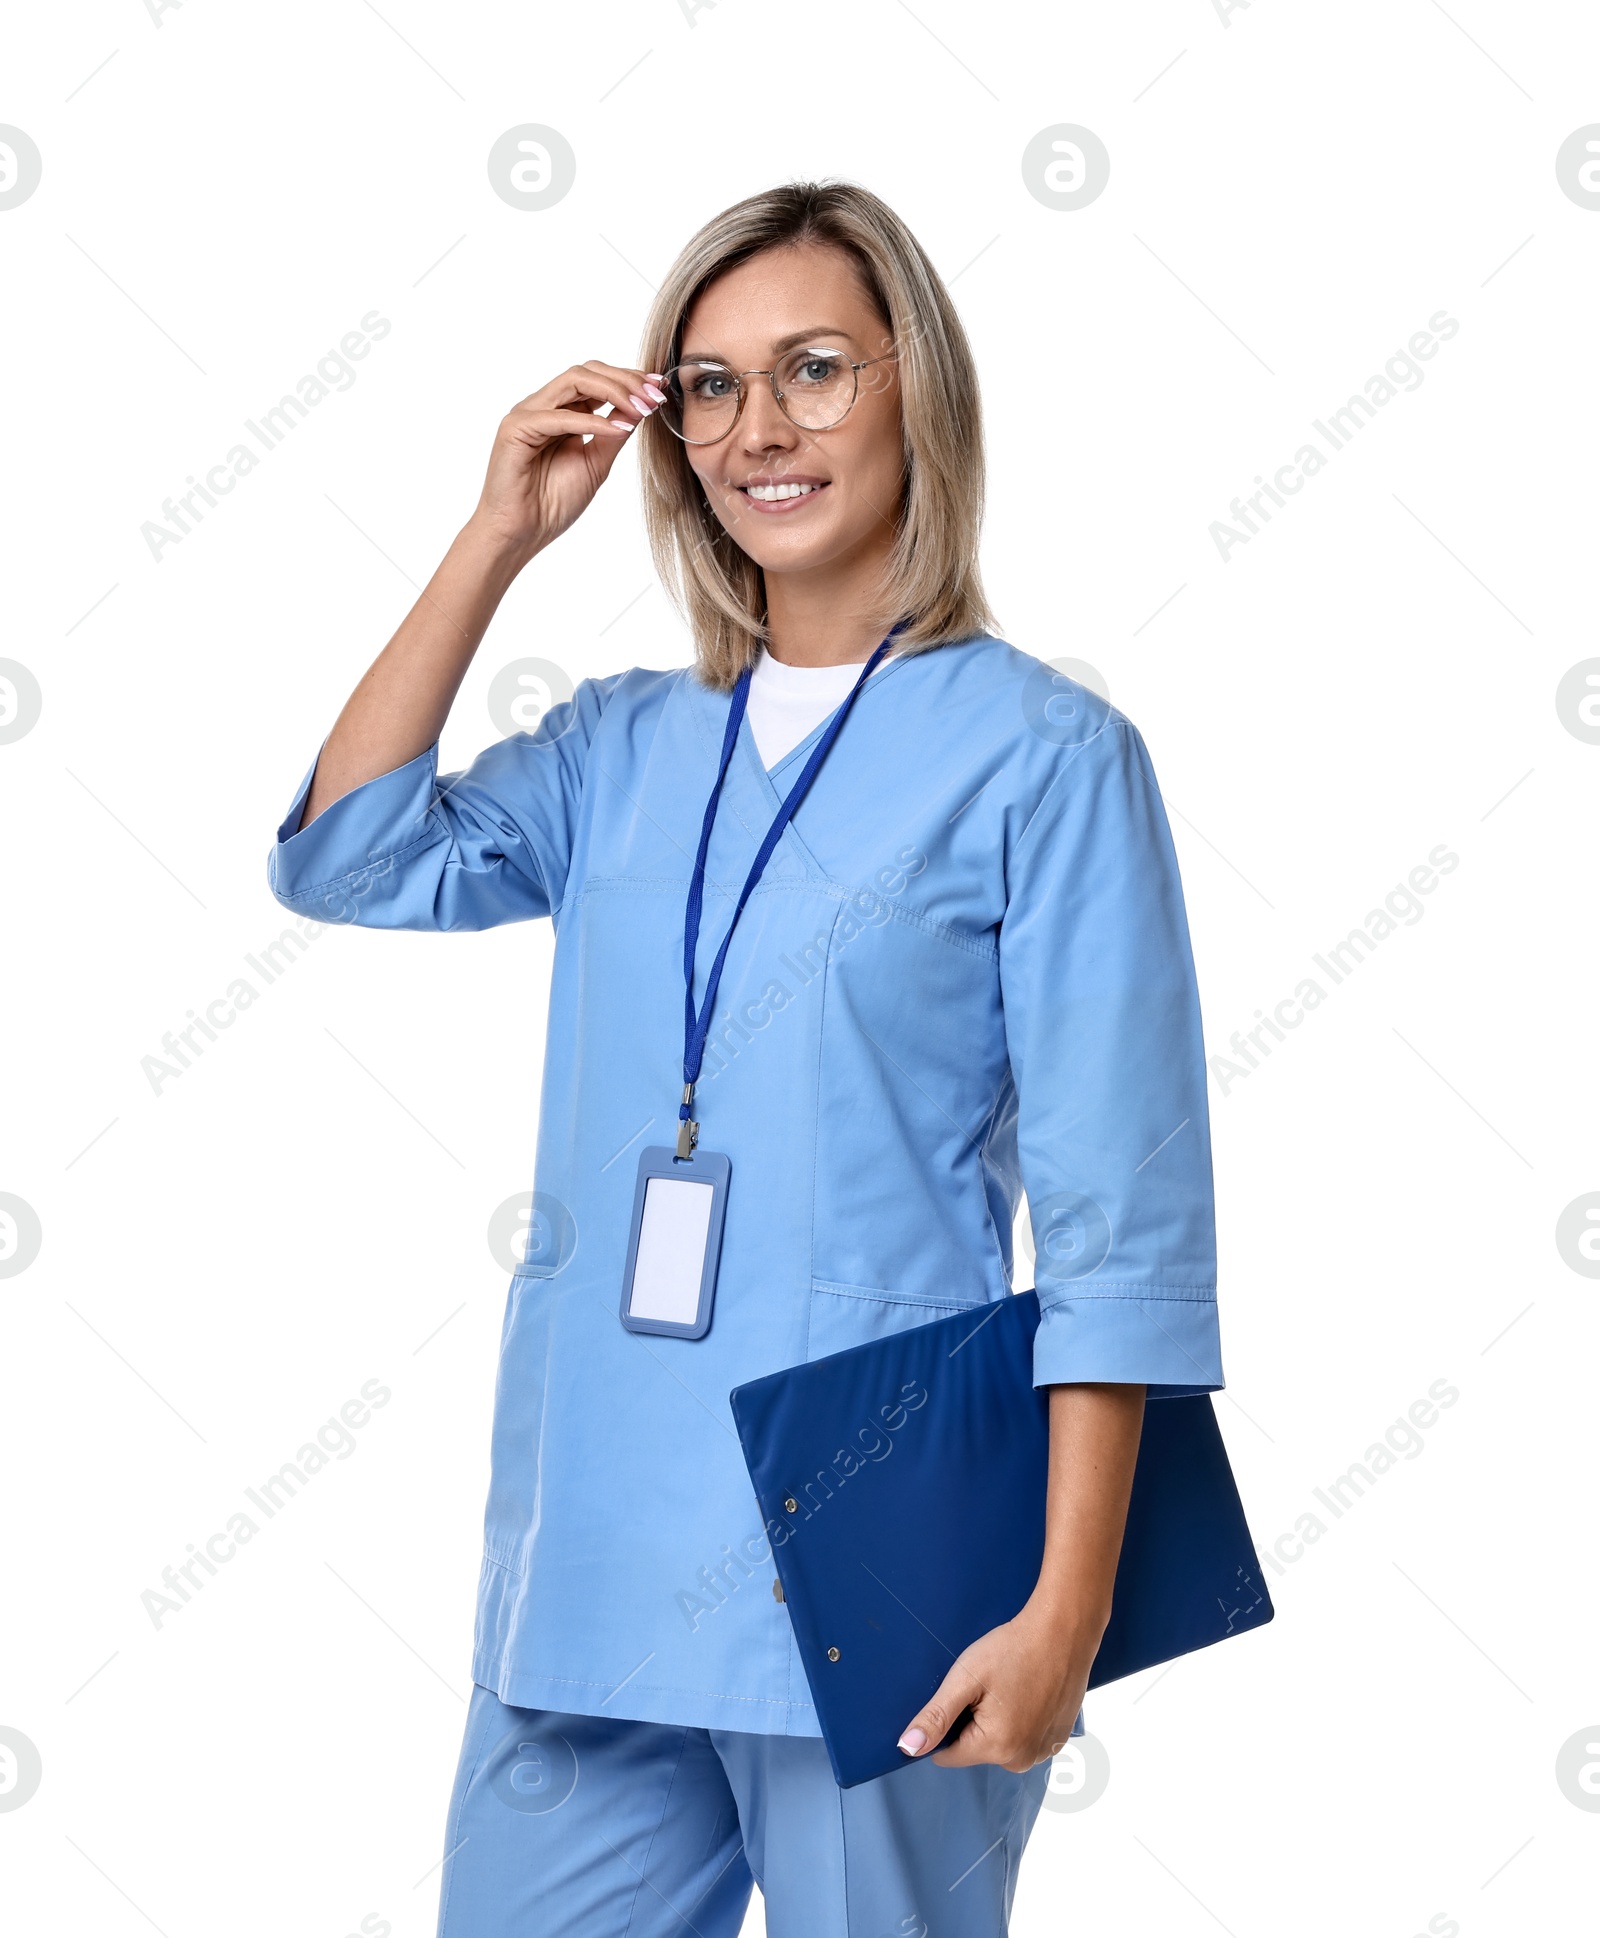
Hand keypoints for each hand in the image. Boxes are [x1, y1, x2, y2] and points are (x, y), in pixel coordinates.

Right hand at [468, 361, 666, 559]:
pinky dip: (591, 421)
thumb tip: (640, 407)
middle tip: (655, 395)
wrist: (520, 534)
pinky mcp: (516, 429)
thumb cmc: (552, 504)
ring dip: (612, 391)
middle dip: (625, 380)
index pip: (595, 380)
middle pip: (586, 372)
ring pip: (573, 381)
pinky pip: (558, 417)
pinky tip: (616, 429)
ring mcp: (527, 414)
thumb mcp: (596, 463)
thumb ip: (614, 434)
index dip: (628, 380)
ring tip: (640, 407)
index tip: (659, 389)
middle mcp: (542, 406)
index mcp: (560, 412)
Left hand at [895, 1595, 1100, 1772]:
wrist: (1064, 1630)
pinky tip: (1027, 1691)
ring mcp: (1044, 1751)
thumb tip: (907, 1748)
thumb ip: (935, 1716)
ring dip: (997, 1720)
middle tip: (988, 1686)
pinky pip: (1024, 1737)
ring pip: (1000, 1743)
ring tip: (1009, 1686)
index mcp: (997, 1748)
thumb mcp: (965, 1678)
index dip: (947, 1723)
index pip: (948, 1754)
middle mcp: (1022, 1760)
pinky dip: (1020, 1718)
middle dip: (973, 1720)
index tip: (963, 1694)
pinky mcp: (1058, 1739)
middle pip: (976, 1749)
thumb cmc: (1014, 1648)